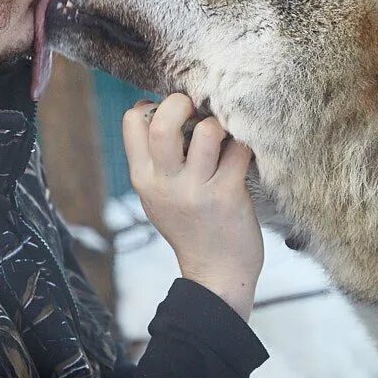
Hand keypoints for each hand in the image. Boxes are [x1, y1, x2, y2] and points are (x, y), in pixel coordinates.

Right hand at [121, 94, 263, 320]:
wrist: (216, 275)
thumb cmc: (191, 228)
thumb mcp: (158, 197)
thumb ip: (157, 161)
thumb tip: (167, 110)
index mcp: (142, 178)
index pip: (132, 120)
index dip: (153, 105)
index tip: (173, 114)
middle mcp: (165, 183)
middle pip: (165, 120)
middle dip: (183, 102)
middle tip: (198, 110)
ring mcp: (197, 190)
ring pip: (208, 130)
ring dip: (220, 124)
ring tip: (224, 137)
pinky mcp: (228, 195)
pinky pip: (239, 150)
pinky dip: (244, 145)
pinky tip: (244, 155)